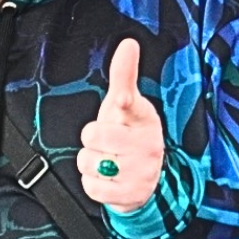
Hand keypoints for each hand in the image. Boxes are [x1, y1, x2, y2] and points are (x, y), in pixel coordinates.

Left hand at [75, 38, 163, 213]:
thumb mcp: (124, 104)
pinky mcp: (131, 195)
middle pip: (94, 135)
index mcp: (145, 118)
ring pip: (89, 161)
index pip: (132, 107)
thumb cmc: (129, 132)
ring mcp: (141, 172)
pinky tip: (106, 178)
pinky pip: (92, 187)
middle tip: (106, 141)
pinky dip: (93, 183)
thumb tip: (129, 43)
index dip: (124, 102)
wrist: (144, 177)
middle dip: (92, 138)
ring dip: (90, 162)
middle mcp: (148, 145)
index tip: (121, 98)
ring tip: (106, 159)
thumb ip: (123, 75)